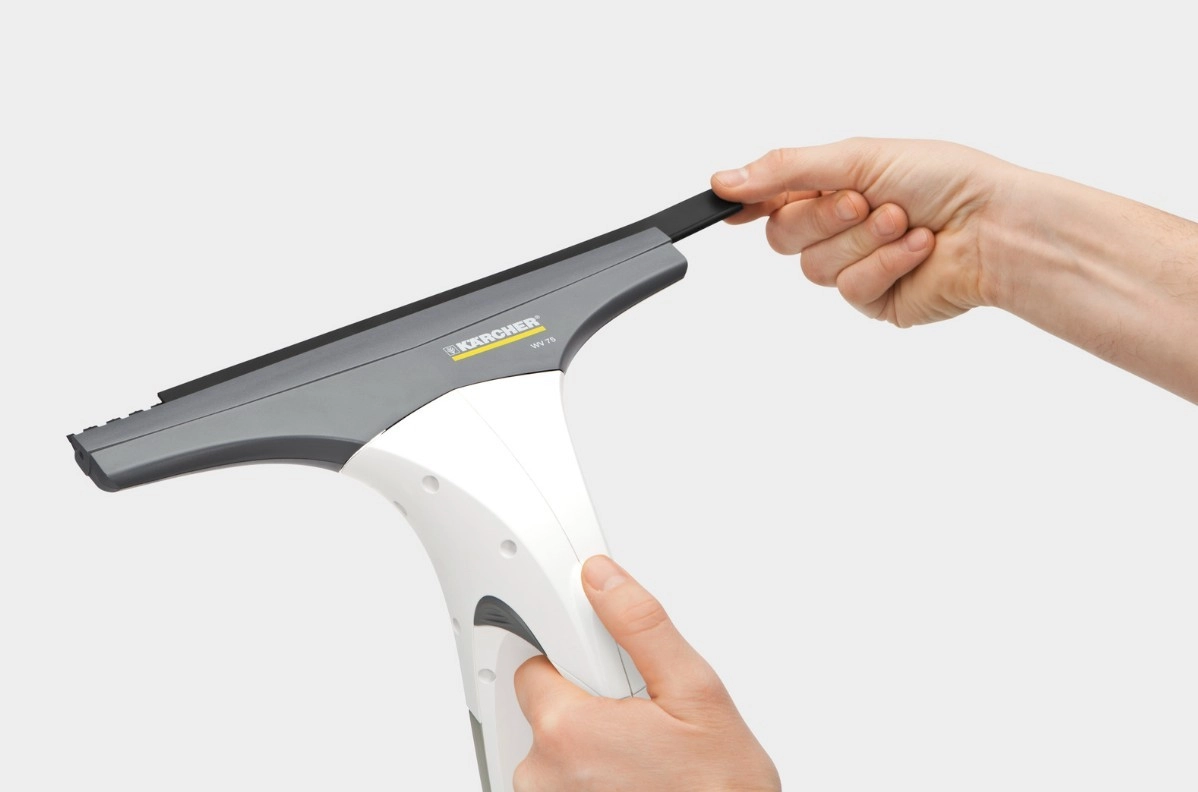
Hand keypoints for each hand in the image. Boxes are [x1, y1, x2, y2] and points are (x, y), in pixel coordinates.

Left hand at [512, 556, 779, 791]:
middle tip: (644, 725)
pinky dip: (593, 783)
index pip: (535, 667)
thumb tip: (602, 579)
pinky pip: (564, 787)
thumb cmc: (721, 790)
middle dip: (589, 710)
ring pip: (556, 756)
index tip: (611, 676)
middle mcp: (543, 776)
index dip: (579, 664)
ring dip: (592, 753)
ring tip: (645, 762)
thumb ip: (640, 625)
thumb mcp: (696, 692)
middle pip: (546, 713)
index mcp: (567, 730)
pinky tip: (635, 784)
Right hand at [712, 139, 1021, 325]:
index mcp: (833, 185)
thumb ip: (784, 170)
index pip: (771, 198)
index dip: (749, 202)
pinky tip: (918, 250)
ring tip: (905, 223)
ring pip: (815, 266)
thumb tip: (723, 181)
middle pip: (783, 236)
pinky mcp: (876, 301)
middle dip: (823, 217)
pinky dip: (884, 265)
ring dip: (863, 240)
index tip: (729, 204)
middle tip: (864, 201)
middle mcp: (839, 228)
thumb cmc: (945, 180)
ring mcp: (855, 266)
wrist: (996, 226)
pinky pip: (851, 290)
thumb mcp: (855, 157)